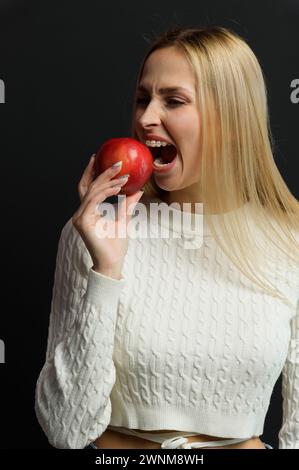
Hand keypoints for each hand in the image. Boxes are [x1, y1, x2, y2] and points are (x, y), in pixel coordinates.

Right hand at [72, 154, 143, 274]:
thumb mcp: (123, 221)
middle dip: (101, 172)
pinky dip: (106, 193)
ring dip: (109, 182)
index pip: (88, 188)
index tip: (99, 159)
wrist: (112, 263)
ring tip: (124, 177)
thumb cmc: (116, 247)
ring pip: (92, 192)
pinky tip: (118, 188)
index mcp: (88, 212)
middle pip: (88, 186)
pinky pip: (94, 201)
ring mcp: (80, 217)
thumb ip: (127, 205)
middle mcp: (81, 213)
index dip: (92, 173)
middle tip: (117, 163)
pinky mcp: (83, 222)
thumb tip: (137, 191)